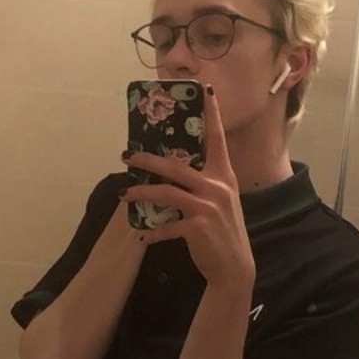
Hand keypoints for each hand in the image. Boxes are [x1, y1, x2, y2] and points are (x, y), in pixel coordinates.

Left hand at [121, 86, 254, 289]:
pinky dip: (153, 231)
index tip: (205, 91)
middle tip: (126, 155)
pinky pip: (167, 225)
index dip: (211, 114)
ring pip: (166, 192)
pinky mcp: (198, 226)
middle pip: (176, 165)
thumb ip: (204, 183)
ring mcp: (208, 206)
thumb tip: (174, 169)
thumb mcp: (220, 201)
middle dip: (147, 158)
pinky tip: (143, 236)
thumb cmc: (223, 232)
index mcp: (224, 175)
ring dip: (141, 192)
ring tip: (124, 194)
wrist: (234, 268)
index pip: (216, 139)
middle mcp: (217, 186)